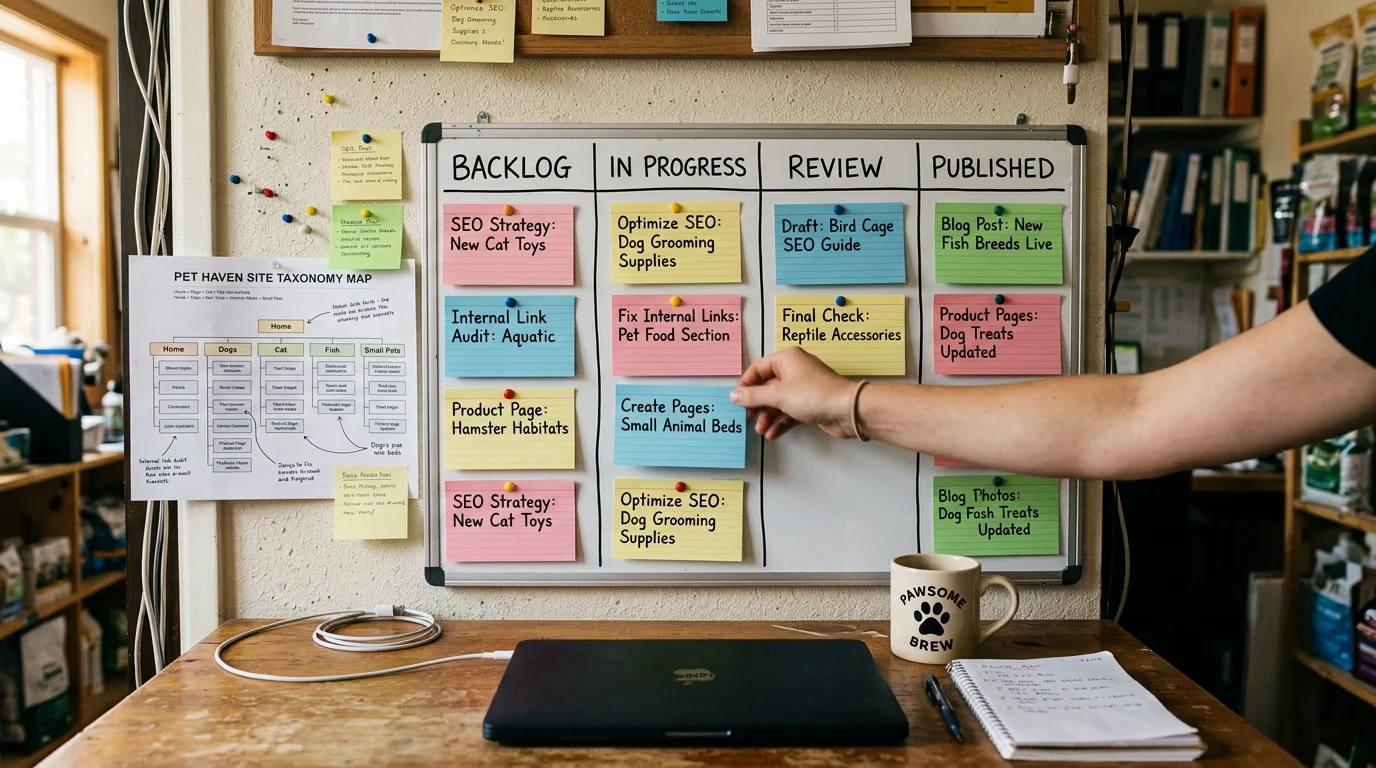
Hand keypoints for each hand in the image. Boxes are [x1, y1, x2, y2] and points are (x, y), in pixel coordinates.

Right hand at [730, 347, 855, 439]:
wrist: (847, 410)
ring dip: (768, 417)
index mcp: (786, 359)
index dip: (746, 384)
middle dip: (757, 405)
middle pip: (767, 387)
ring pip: (778, 402)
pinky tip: (773, 433)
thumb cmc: (816, 394)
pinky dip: (780, 422)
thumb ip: (753, 396)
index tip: (737, 399)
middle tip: (748, 417)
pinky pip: (789, 412)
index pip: (758, 368)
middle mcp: (795, 370)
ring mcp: (803, 388)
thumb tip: (735, 395)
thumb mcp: (777, 395)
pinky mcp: (810, 404)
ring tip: (762, 430)